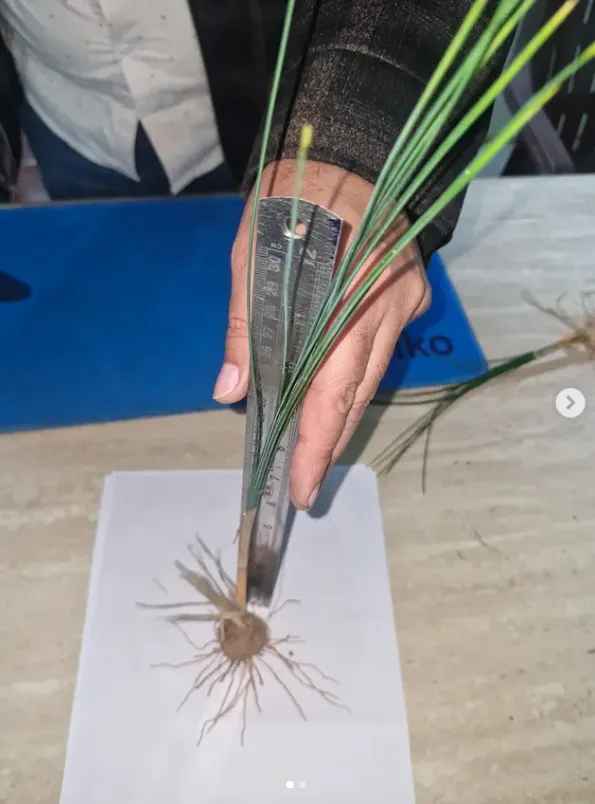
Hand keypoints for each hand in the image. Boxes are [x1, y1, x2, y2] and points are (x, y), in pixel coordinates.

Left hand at [214, 159, 429, 508]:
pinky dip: (357, 372)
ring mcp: (404, 303)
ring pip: (373, 376)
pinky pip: (383, 347)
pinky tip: (335, 389)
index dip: (316, 445)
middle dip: (329, 443)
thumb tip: (231, 389)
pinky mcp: (412, 294)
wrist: (354, 149)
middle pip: (357, 395)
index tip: (302, 487)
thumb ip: (246, 324)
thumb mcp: (252, 254)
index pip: (330, 392)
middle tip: (306, 484)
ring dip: (343, 414)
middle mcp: (383, 311)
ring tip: (316, 450)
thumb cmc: (293, 198)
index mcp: (342, 302)